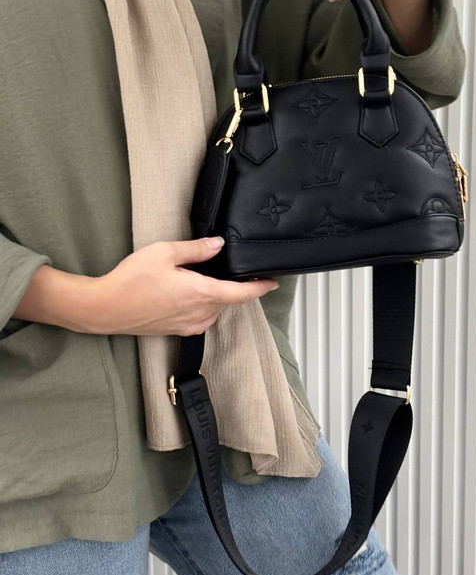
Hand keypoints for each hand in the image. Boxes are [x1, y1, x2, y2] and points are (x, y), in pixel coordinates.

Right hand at [89, 237, 278, 335]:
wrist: (105, 309)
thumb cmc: (131, 280)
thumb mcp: (165, 253)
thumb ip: (196, 249)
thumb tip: (219, 244)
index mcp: (202, 293)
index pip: (242, 293)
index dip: (260, 288)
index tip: (272, 282)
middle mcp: (200, 313)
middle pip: (227, 299)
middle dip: (231, 285)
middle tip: (224, 268)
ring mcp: (188, 324)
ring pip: (214, 309)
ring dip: (214, 295)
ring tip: (200, 278)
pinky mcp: (177, 330)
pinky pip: (201, 318)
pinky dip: (202, 305)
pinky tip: (187, 293)